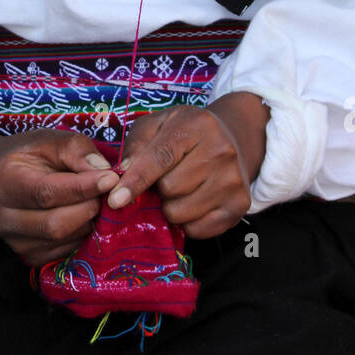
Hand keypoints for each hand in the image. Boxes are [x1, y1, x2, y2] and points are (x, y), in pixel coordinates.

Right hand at [0, 119, 118, 266]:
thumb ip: (76, 150)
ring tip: (95, 200)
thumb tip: (104, 171)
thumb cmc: (27, 155)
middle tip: (107, 191)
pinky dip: (81, 235)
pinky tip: (83, 216)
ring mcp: (13, 242)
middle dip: (89, 207)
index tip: (112, 179)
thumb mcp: (48, 140)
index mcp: (3, 182)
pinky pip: (63, 252)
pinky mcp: (28, 257)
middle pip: (55, 224)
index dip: (83, 188)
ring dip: (88, 222)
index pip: (46, 192)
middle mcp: (1, 217)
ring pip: (61, 240)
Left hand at [104, 92, 269, 238]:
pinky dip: (187, 222)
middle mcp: (222, 151)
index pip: (161, 157)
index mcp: (197, 124)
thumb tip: (122, 176)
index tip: (115, 200)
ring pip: (181, 212)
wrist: (229, 139)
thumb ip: (135, 146)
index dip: (136, 181)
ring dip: (170, 206)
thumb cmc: (183, 133)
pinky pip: (197, 229)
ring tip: (180, 189)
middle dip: (157, 188)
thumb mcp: (156, 126)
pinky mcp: (240, 205)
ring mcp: (234, 179)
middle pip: (169, 188)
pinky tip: (193, 202)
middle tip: (164, 178)